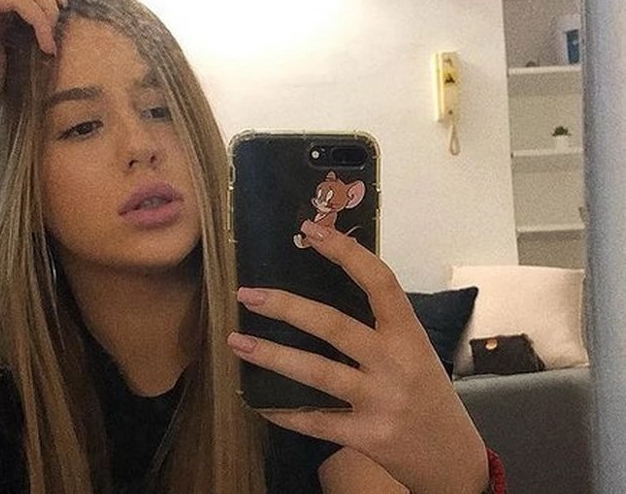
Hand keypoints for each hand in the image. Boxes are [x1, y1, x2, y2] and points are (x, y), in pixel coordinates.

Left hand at [227, 219, 488, 493]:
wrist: (453, 459)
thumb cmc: (429, 394)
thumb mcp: (416, 351)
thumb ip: (381, 326)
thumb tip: (327, 288)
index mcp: (410, 335)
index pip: (379, 281)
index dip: (345, 252)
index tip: (311, 230)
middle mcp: (396, 364)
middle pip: (333, 325)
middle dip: (286, 306)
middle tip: (247, 294)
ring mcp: (381, 402)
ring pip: (316, 373)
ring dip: (271, 355)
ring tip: (237, 342)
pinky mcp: (367, 437)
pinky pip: (315, 421)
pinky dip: (284, 411)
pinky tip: (259, 401)